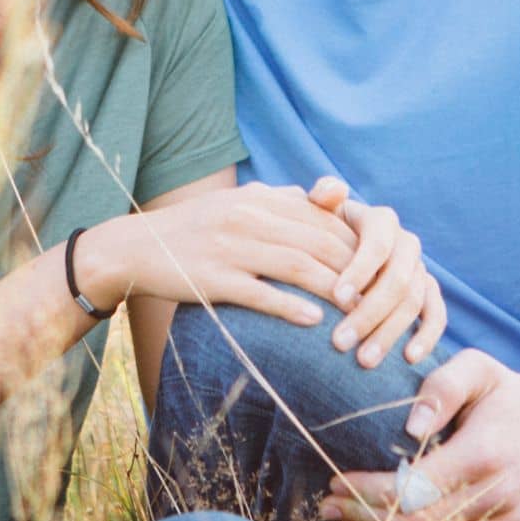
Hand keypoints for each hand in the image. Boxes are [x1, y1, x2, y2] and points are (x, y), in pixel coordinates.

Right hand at [81, 182, 356, 327]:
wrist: (136, 247)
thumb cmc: (196, 228)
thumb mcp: (239, 202)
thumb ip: (283, 199)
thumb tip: (328, 198)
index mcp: (259, 198)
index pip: (322, 220)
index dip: (356, 245)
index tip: (381, 268)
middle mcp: (248, 218)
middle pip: (317, 242)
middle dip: (355, 269)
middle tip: (383, 295)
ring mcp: (229, 248)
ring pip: (295, 267)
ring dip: (332, 290)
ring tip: (360, 311)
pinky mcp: (212, 279)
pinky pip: (258, 294)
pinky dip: (289, 307)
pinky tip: (314, 321)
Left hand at [309, 176, 446, 367]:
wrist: (339, 251)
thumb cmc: (322, 232)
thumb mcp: (318, 212)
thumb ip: (322, 198)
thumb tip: (329, 192)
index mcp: (381, 220)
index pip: (377, 245)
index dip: (360, 270)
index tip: (336, 297)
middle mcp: (406, 243)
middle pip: (397, 280)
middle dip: (369, 313)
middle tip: (340, 342)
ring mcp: (420, 269)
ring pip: (413, 302)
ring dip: (389, 333)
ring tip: (363, 361)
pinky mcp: (429, 293)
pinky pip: (437, 314)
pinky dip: (427, 337)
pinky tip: (409, 359)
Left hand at [318, 349, 519, 520]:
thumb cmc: (510, 396)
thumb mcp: (479, 369)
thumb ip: (442, 386)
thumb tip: (408, 428)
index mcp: (484, 455)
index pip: (411, 488)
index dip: (366, 491)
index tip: (334, 481)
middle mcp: (498, 498)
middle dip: (363, 519)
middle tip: (330, 505)